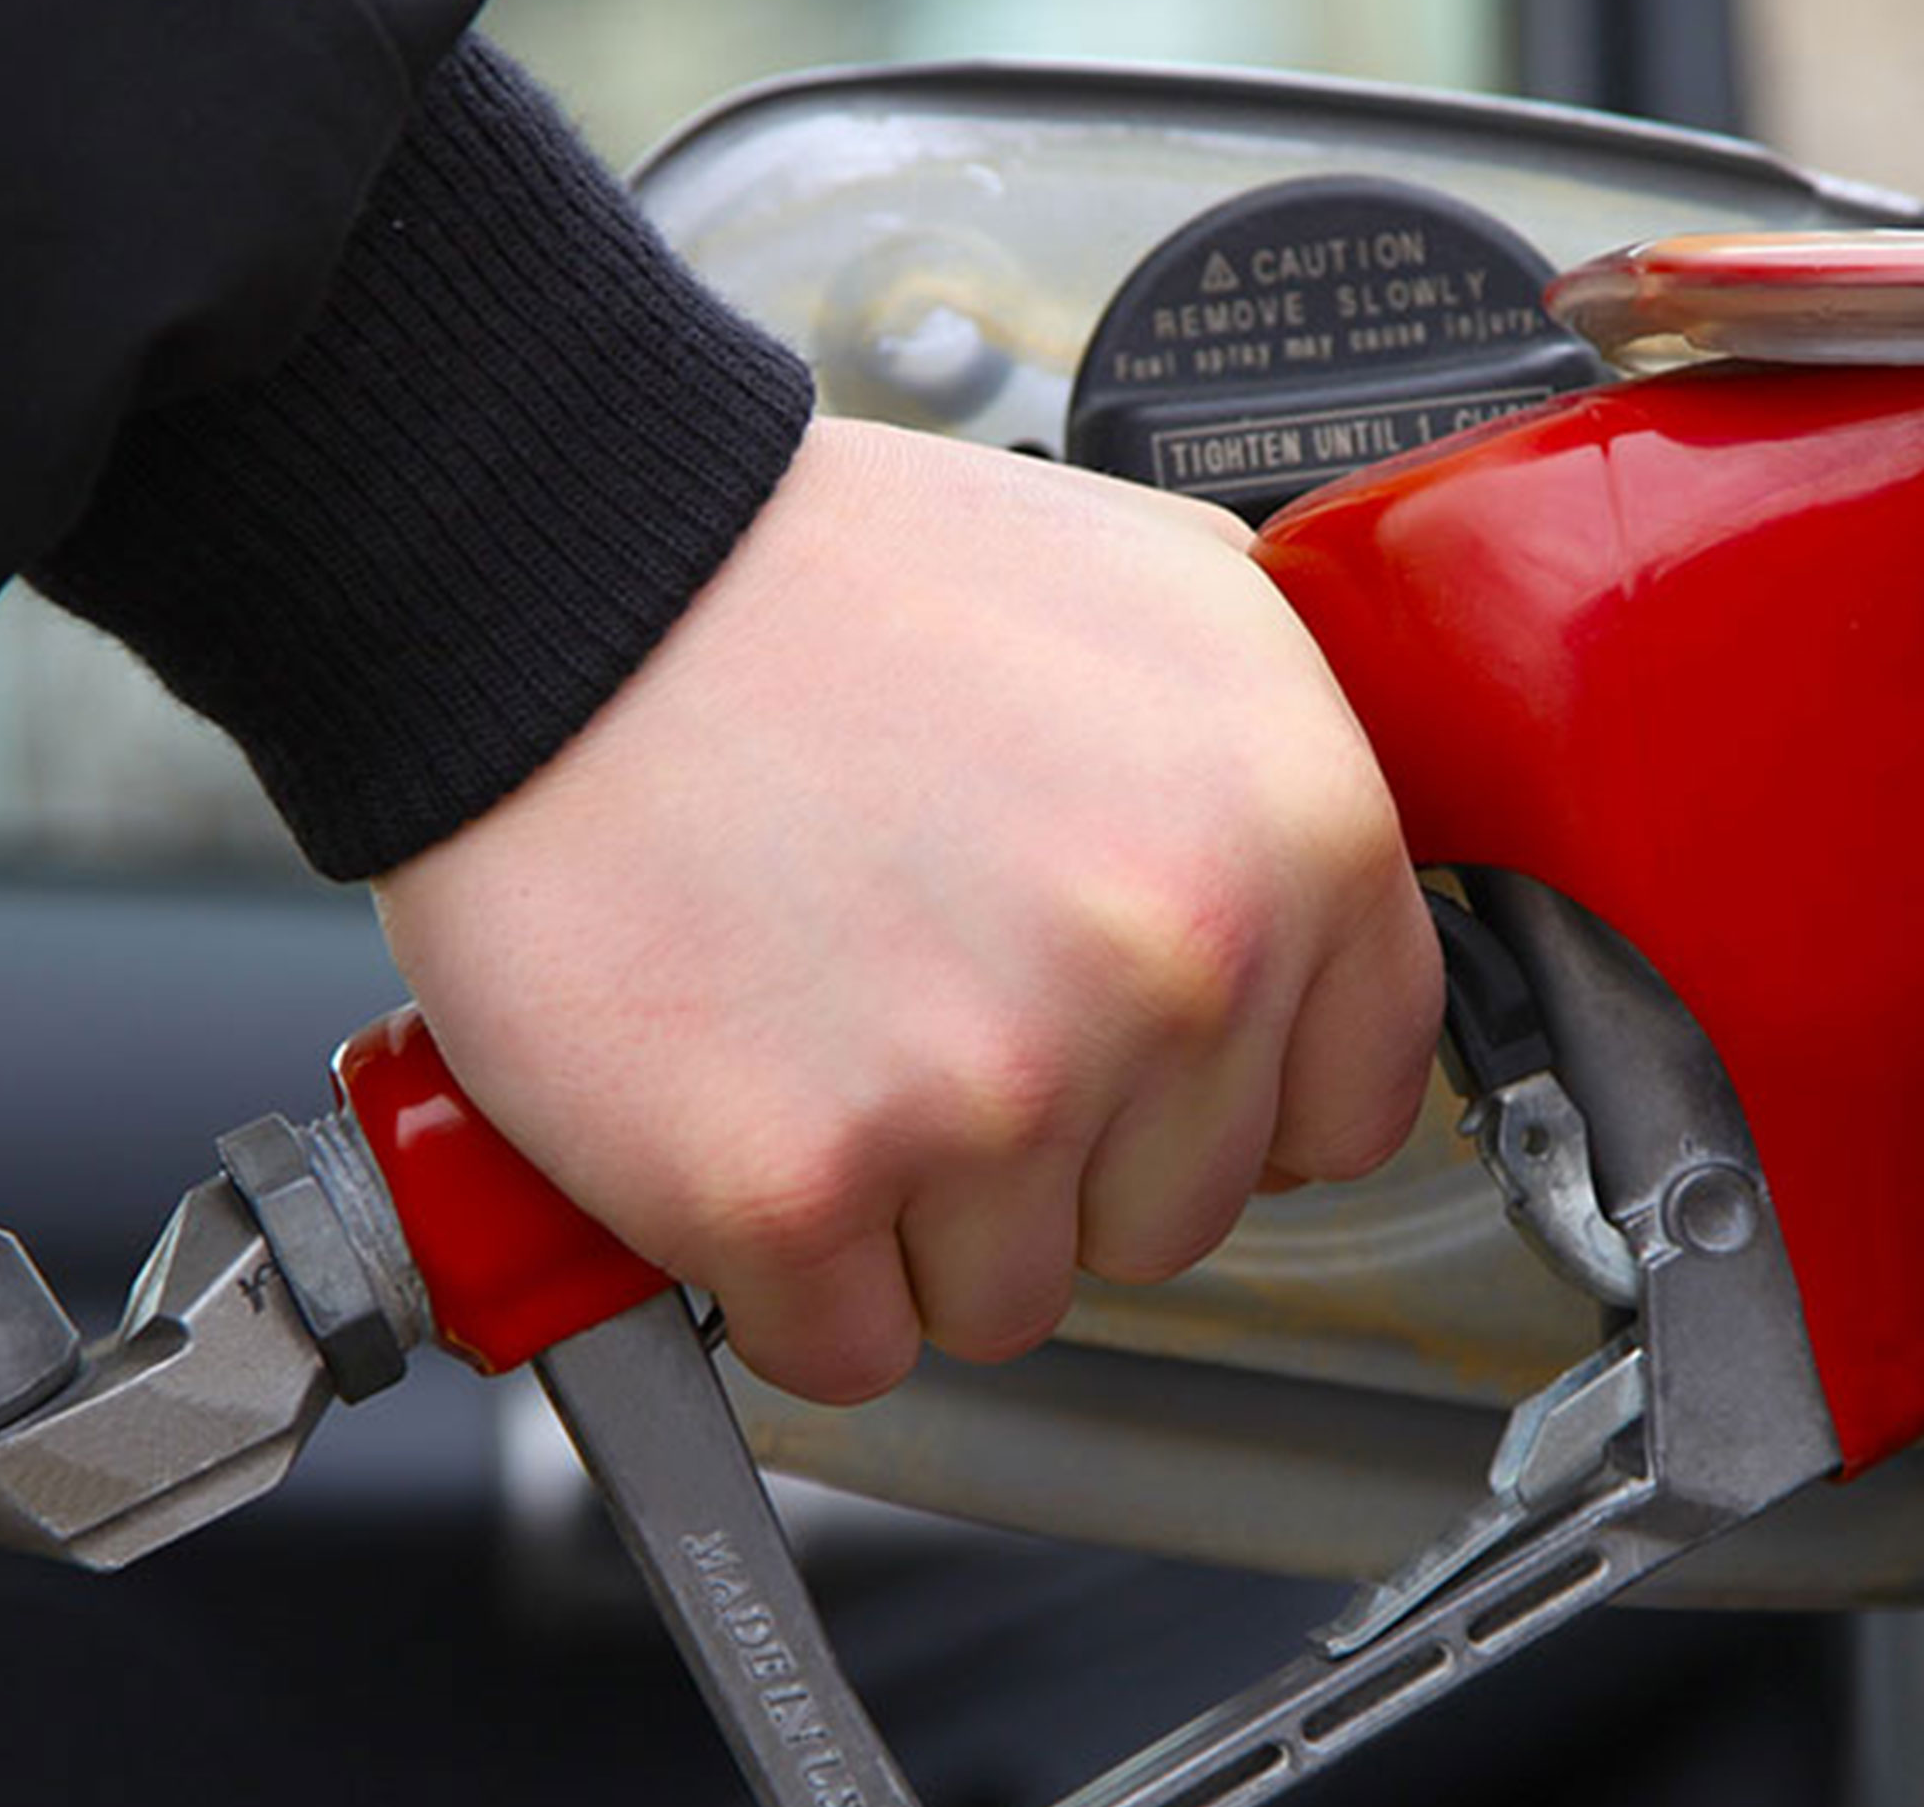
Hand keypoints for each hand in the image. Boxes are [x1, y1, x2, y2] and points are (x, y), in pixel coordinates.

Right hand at [372, 418, 1440, 1401]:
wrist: (570, 580)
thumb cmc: (830, 579)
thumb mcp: (1150, 580)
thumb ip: (1273, 746)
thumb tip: (1321, 889)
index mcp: (1293, 832)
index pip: (1353, 1103)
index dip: (1237, 1104)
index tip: (1151, 1084)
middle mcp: (1173, 972)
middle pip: (1174, 1219)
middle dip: (1061, 1155)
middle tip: (937, 1017)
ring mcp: (989, 1092)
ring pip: (1009, 1300)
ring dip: (916, 1219)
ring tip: (827, 1045)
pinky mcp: (795, 1185)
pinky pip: (843, 1344)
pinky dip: (783, 1276)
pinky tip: (745, 1119)